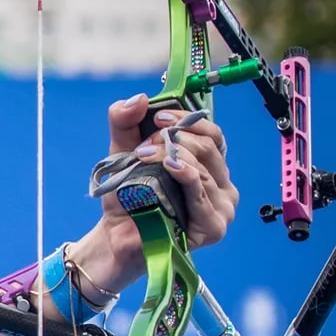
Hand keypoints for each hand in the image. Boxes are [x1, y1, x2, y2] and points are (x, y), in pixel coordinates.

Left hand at [79, 93, 240, 292]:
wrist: (114, 237)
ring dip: (171, 156)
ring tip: (142, 157)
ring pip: (204, 168)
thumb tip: (139, 98)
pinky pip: (202, 193)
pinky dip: (185, 175)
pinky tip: (170, 167)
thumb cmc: (126, 199)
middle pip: (209, 147)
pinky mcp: (213, 226)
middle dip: (175, 139)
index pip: (213, 134)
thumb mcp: (123, 152)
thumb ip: (125, 123)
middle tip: (144, 146)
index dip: (188, 120)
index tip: (159, 117)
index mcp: (209, 167)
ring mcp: (222, 207)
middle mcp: (221, 185)